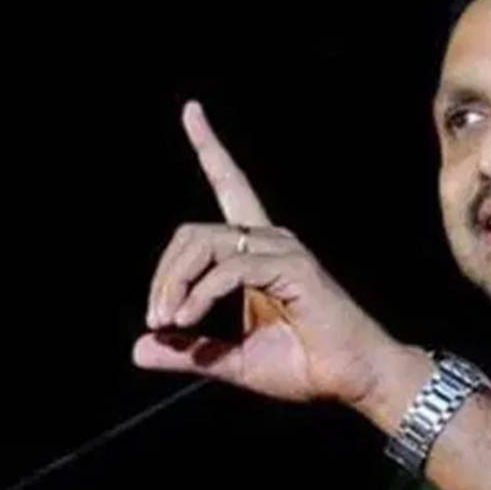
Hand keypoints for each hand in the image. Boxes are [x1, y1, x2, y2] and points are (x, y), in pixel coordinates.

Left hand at [133, 101, 403, 405]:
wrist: (352, 379)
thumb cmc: (304, 365)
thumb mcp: (231, 359)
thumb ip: (189, 351)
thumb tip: (138, 348)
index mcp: (258, 252)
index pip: (231, 186)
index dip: (210, 148)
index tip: (191, 110)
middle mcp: (271, 240)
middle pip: (194, 232)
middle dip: (164, 273)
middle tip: (156, 320)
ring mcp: (284, 250)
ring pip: (206, 243)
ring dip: (176, 284)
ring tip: (168, 322)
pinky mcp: (294, 267)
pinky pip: (231, 268)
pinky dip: (201, 294)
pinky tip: (188, 319)